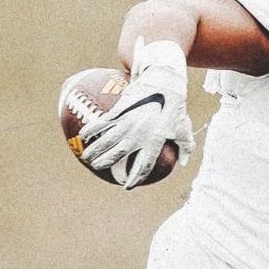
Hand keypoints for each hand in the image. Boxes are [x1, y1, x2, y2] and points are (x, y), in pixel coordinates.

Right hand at [79, 37, 194, 188]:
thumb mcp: (183, 127)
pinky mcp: (120, 110)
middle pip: (118, 154)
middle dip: (105, 162)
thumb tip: (183, 162)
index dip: (135, 178)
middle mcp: (138, 134)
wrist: (163, 81)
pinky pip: (103, 123)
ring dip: (95, 149)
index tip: (127, 186)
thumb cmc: (176, 106)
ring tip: (86, 156)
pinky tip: (83, 136)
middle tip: (97, 167)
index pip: (143, 165)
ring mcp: (127, 122)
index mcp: (155, 141)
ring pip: (106, 140)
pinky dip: (92, 130)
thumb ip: (185, 147)